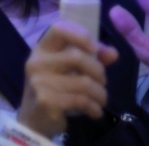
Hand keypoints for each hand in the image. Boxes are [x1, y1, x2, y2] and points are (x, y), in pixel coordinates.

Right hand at [17, 22, 119, 137]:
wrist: (35, 119)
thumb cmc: (56, 87)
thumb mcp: (71, 68)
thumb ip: (94, 56)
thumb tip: (113, 54)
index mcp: (42, 49)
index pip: (58, 29)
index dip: (80, 34)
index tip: (95, 48)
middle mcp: (37, 63)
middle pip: (77, 56)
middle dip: (98, 70)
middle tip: (103, 81)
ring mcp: (38, 82)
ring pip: (83, 82)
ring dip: (100, 93)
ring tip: (102, 99)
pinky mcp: (45, 102)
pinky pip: (80, 100)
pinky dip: (94, 106)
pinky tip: (96, 111)